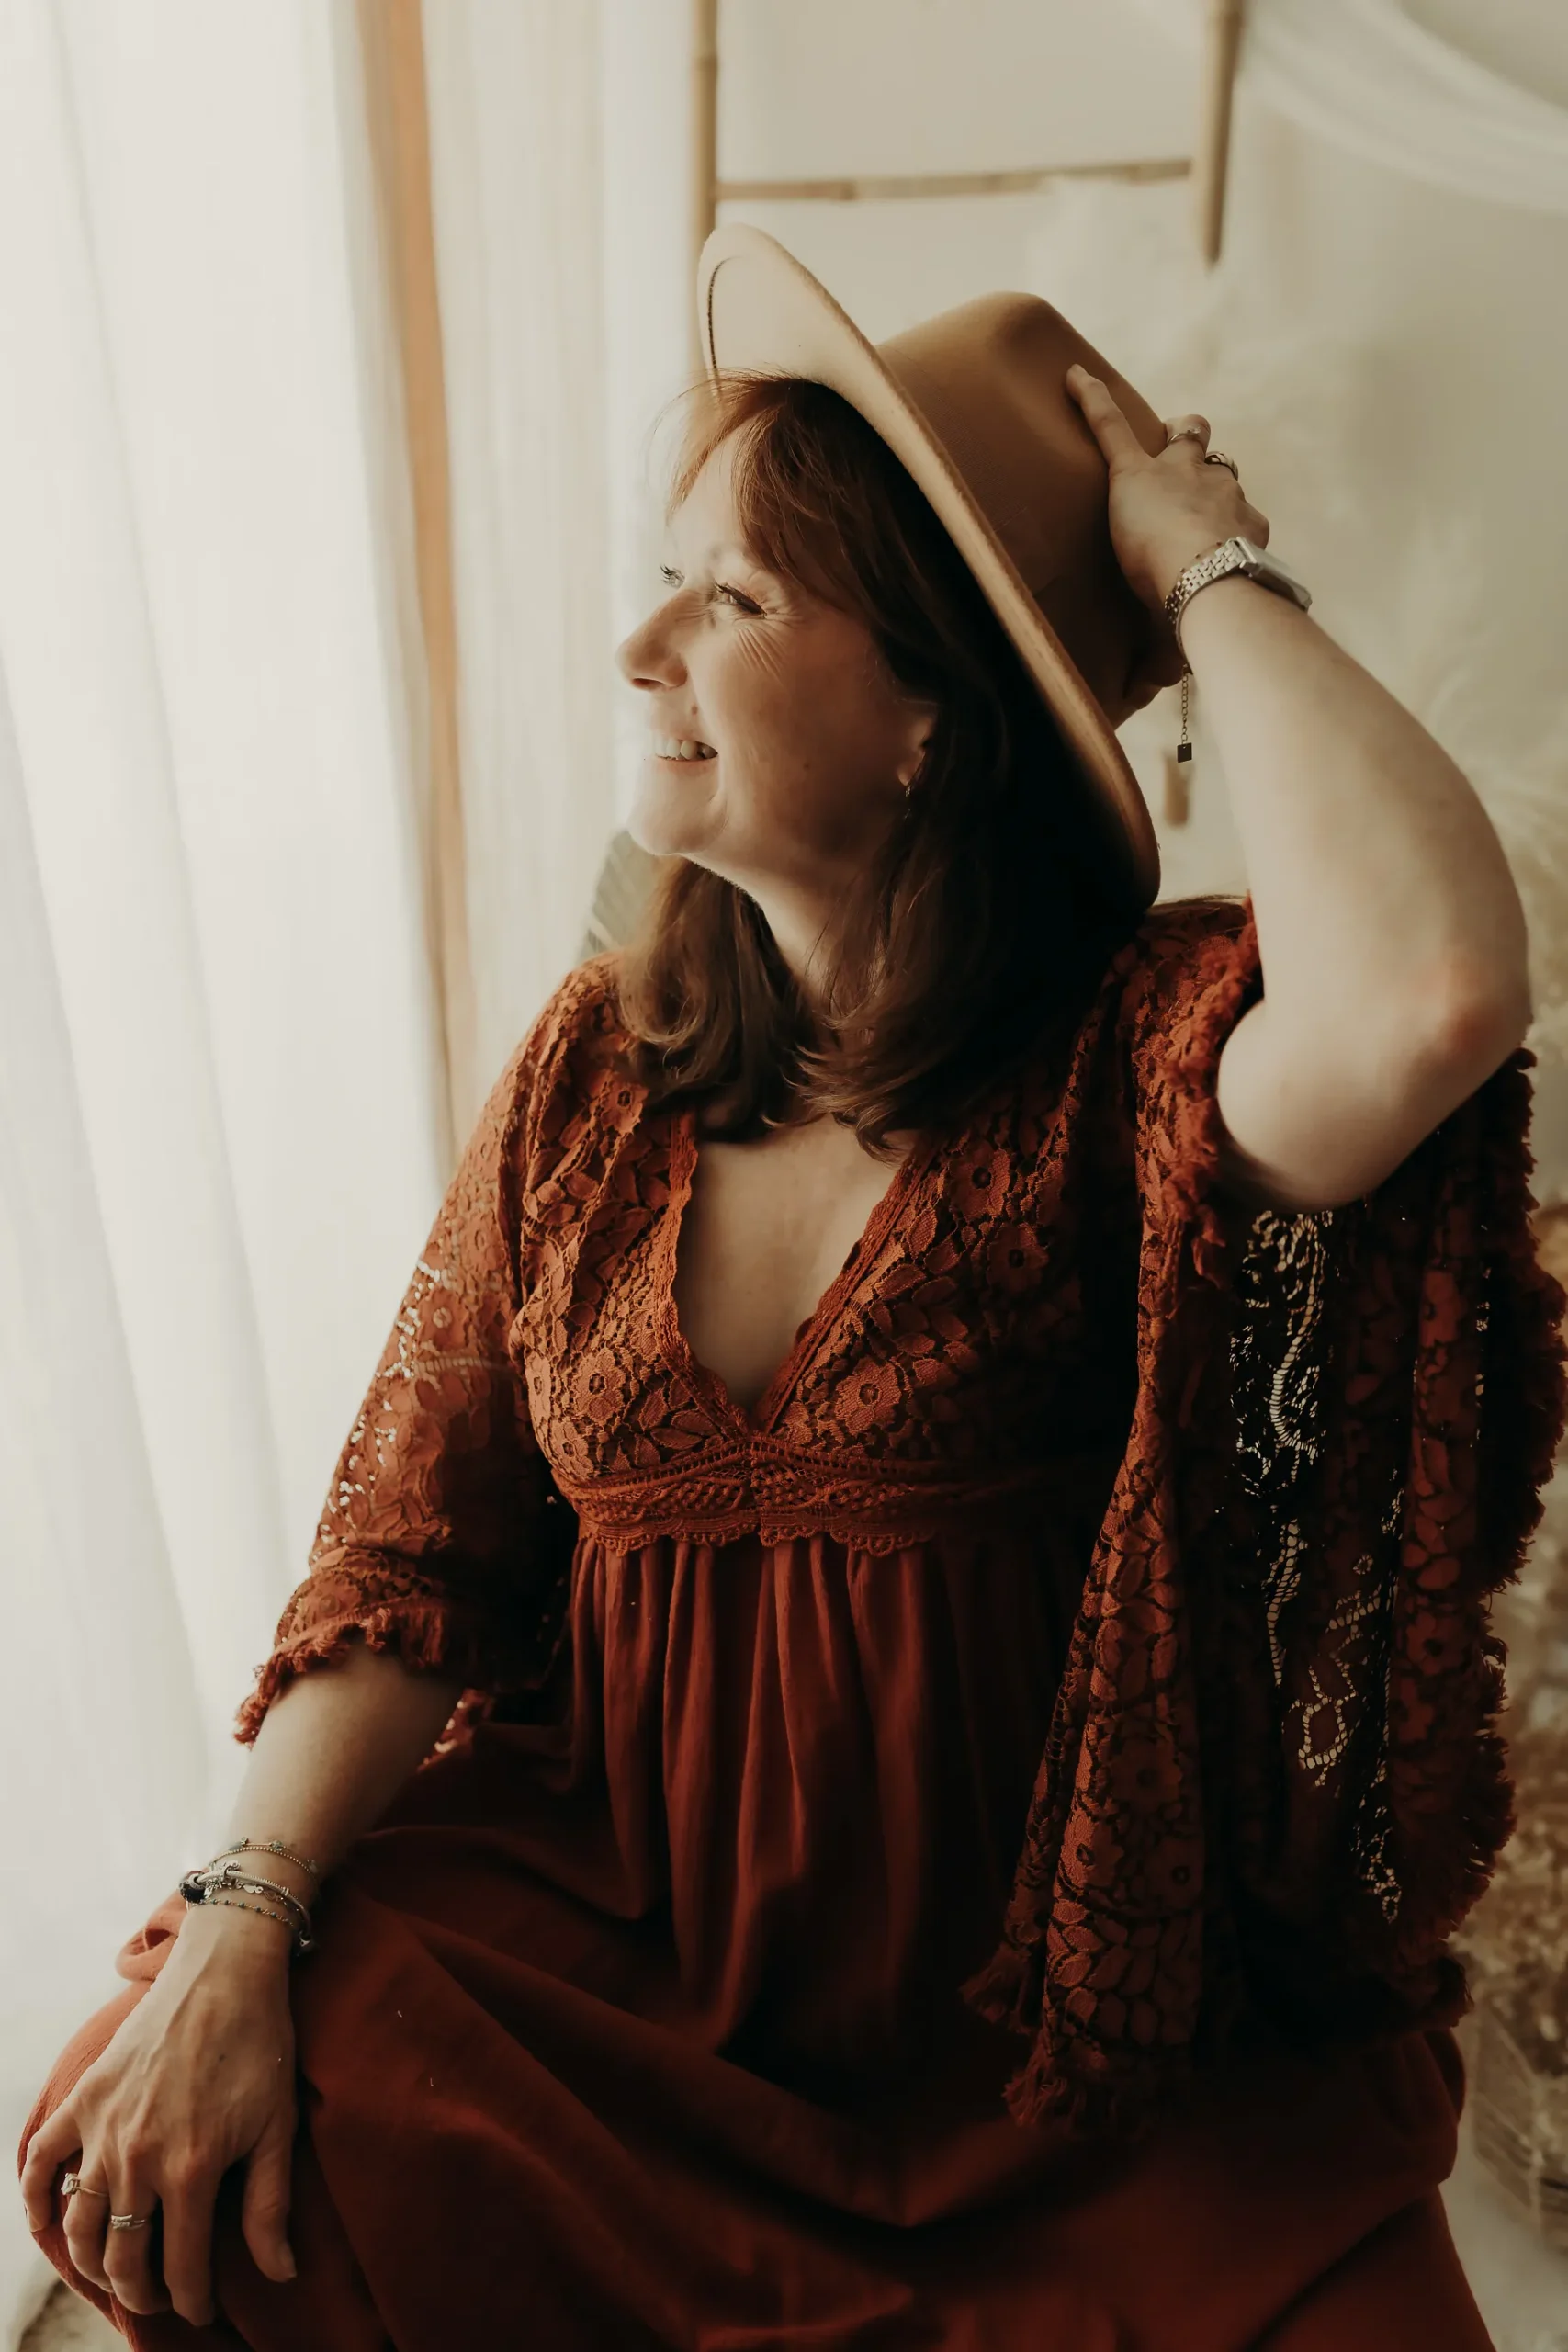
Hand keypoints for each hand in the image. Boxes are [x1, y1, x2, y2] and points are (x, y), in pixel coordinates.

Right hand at [20, 1905, 298, 2326]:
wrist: (225, 1971)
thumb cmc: (261, 2046)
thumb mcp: (277, 2127)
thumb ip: (270, 2206)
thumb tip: (282, 2274)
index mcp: (192, 2170)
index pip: (183, 2267)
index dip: (193, 2300)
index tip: (201, 2311)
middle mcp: (139, 2157)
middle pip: (124, 2257)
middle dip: (142, 2292)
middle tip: (160, 2296)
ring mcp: (104, 2129)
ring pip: (81, 2225)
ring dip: (95, 2262)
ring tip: (119, 2271)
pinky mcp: (83, 2099)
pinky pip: (42, 2164)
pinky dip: (38, 2201)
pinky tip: (51, 2223)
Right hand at [1066, 364, 1272, 614]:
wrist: (1203, 579)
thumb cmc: (1153, 540)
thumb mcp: (1125, 490)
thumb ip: (1118, 450)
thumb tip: (1081, 377)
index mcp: (1167, 464)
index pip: (1127, 424)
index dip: (1102, 400)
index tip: (1080, 376)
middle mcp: (1203, 473)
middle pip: (1198, 439)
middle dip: (1190, 443)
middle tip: (1177, 465)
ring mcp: (1233, 498)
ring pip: (1228, 486)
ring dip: (1216, 499)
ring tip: (1200, 533)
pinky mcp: (1254, 528)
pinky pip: (1248, 526)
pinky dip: (1238, 536)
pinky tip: (1223, 558)